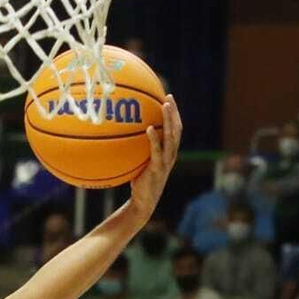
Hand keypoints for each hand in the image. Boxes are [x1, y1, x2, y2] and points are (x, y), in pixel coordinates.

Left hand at [129, 96, 181, 217]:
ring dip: (169, 120)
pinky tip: (150, 129)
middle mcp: (171, 155)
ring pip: (172, 137)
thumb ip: (137, 147)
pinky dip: (155, 139)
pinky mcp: (157, 169)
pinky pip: (157, 151)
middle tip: (169, 97)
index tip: (168, 97)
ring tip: (165, 106)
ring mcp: (166, 162)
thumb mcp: (139, 161)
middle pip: (177, 129)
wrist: (143, 202)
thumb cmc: (139, 180)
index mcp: (169, 152)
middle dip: (174, 112)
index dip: (174, 113)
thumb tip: (121, 130)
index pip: (175, 129)